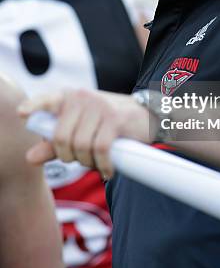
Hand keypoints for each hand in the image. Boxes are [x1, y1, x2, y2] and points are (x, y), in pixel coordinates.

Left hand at [18, 89, 152, 177]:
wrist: (148, 116)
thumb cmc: (109, 124)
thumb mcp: (80, 129)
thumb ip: (54, 143)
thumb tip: (30, 158)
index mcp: (70, 97)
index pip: (47, 99)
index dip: (34, 106)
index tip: (22, 114)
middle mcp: (83, 98)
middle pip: (61, 136)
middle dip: (68, 157)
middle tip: (81, 161)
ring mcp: (99, 107)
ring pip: (80, 145)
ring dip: (87, 163)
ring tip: (96, 164)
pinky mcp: (115, 120)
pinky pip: (100, 149)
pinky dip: (102, 165)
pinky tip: (107, 170)